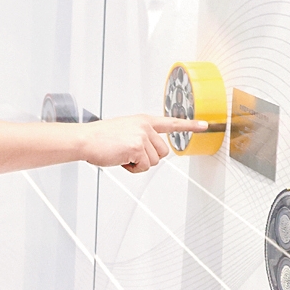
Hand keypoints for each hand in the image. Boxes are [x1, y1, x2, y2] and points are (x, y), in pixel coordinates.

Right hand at [81, 115, 204, 172]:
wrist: (86, 139)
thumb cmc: (100, 138)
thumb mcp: (125, 130)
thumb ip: (140, 136)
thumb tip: (148, 151)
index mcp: (143, 120)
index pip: (171, 123)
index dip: (189, 126)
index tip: (204, 126)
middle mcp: (145, 126)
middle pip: (163, 152)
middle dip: (147, 158)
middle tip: (129, 154)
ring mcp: (142, 136)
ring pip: (153, 161)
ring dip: (138, 163)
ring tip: (122, 155)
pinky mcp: (137, 147)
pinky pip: (143, 166)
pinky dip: (132, 168)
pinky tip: (121, 159)